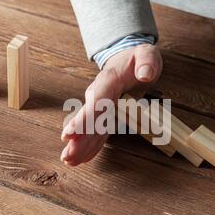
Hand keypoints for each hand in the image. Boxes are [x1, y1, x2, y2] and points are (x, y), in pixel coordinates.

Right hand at [60, 44, 162, 165]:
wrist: (128, 57)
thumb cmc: (138, 57)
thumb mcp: (147, 53)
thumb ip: (146, 62)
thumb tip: (145, 74)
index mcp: (109, 80)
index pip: (96, 100)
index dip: (84, 118)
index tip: (71, 132)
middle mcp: (100, 95)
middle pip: (87, 118)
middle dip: (77, 137)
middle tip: (67, 154)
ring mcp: (101, 106)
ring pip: (90, 128)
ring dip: (80, 145)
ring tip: (69, 161)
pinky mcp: (106, 115)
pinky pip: (98, 131)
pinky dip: (91, 145)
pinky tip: (83, 158)